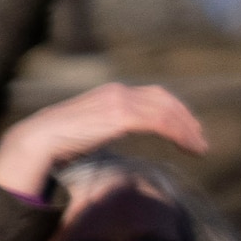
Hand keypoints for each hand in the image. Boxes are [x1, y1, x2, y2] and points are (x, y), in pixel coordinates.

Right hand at [0, 81, 207, 205]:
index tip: (189, 127)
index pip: (155, 95)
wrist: (41, 138)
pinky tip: (188, 146)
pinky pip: (161, 123)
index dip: (176, 110)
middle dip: (187, 120)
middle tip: (200, 139)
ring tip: (199, 148)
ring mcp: (121, 102)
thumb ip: (109, 124)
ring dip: (188, 131)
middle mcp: (120, 92)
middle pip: (166, 101)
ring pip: (167, 113)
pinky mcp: (122, 116)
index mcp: (113, 92)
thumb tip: (119, 132)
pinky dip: (179, 134)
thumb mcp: (92, 125)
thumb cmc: (61, 138)